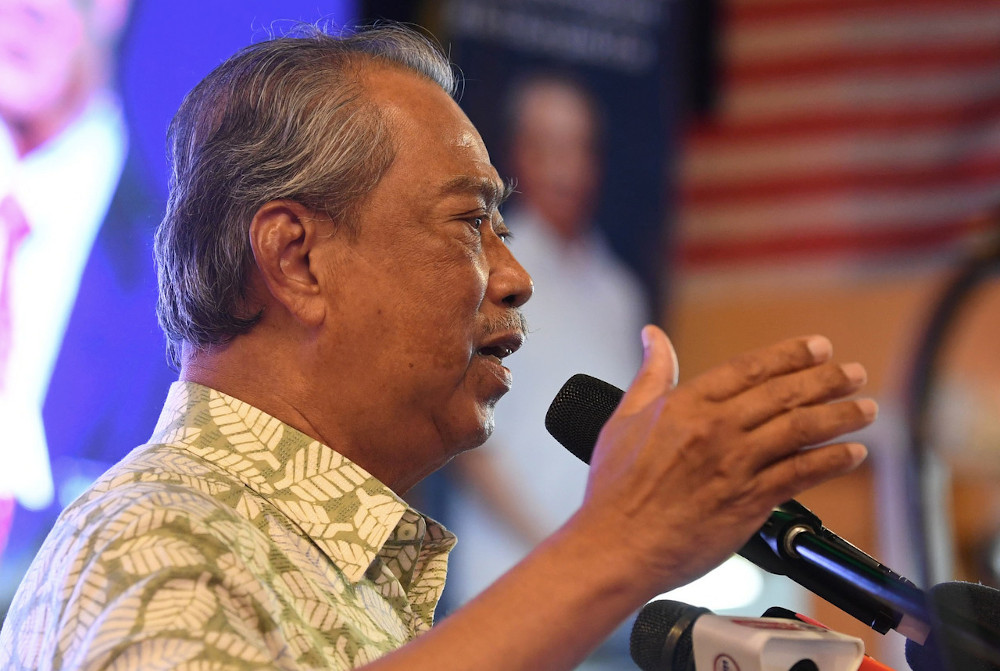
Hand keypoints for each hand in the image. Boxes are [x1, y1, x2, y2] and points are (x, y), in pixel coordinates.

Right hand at [581, 325, 875, 591]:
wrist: (617, 546)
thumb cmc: (615, 489)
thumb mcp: (624, 418)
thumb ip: (649, 375)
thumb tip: (652, 336)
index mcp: (687, 405)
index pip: (749, 369)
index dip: (790, 355)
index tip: (817, 347)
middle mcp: (716, 429)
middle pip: (784, 394)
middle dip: (826, 379)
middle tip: (853, 372)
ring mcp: (736, 465)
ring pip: (801, 430)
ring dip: (839, 416)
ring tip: (865, 408)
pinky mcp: (749, 502)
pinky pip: (801, 474)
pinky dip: (832, 461)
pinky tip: (853, 453)